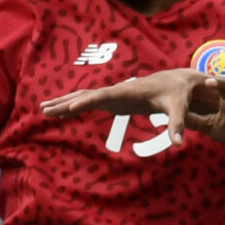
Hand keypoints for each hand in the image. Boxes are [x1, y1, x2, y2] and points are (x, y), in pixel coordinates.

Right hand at [37, 68, 224, 146]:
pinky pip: (90, 103)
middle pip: (88, 94)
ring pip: (85, 96)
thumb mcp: (180, 108)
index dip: (89, 100)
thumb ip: (178, 124)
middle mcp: (118, 90)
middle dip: (66, 101)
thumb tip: (179, 144)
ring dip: (64, 102)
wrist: (177, 79)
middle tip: (45, 109)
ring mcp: (113, 95)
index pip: (106, 95)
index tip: (72, 106)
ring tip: (43, 109)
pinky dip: (74, 106)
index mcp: (131, 91)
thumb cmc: (178, 93)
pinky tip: (61, 112)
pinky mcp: (113, 101)